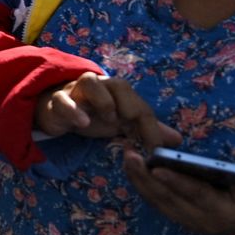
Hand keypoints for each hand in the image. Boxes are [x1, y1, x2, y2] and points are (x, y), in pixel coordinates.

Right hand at [32, 73, 178, 149]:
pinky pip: (63, 99)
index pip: (141, 106)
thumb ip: (147, 130)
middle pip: (120, 85)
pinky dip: (72, 109)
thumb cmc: (93, 114)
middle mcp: (101, 86)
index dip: (152, 128)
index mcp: (119, 93)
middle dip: (130, 105)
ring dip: (103, 101)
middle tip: (135, 126)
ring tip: (109, 121)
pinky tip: (82, 122)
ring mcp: (78, 91)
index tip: (156, 151)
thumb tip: (177, 140)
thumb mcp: (122, 123)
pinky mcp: (57, 100)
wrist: (57, 110)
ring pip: (91, 83)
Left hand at [123, 150, 234, 234]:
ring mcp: (187, 221)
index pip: (195, 195)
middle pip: (168, 199)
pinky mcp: (179, 216)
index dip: (176, 182)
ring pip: (157, 201)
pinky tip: (133, 167)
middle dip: (146, 178)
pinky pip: (157, 201)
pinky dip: (143, 184)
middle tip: (130, 155)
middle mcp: (199, 220)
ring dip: (139, 180)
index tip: (157, 167)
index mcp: (221, 213)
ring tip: (126, 157)